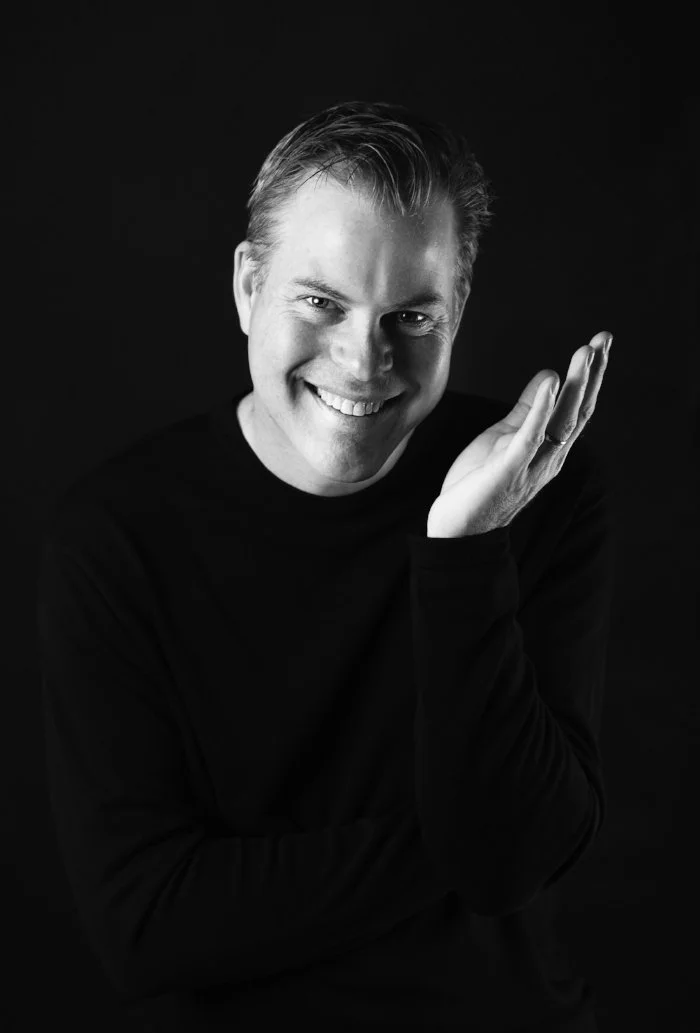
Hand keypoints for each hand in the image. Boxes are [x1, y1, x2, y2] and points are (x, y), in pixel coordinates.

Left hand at [427, 331, 612, 536]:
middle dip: (592, 374)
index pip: (576, 407)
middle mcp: (549, 457)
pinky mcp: (509, 469)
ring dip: (576, 386)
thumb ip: (527, 411)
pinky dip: (542, 408)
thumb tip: (549, 376)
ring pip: (563, 422)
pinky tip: (550, 382)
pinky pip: (530, 436)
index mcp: (548, 449)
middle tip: (603, 340)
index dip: (589, 376)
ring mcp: (532, 465)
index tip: (599, 344)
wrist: (457, 531)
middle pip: (578, 411)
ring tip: (585, 353)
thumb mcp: (505, 438)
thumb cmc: (479, 486)